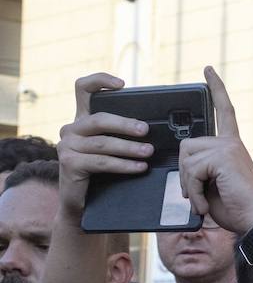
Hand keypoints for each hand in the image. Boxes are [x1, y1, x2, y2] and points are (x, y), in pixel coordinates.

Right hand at [55, 73, 153, 220]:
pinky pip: (101, 162)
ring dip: (129, 148)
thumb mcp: (112, 147)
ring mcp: (67, 146)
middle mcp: (71, 128)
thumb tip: (155, 126)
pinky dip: (123, 165)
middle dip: (125, 123)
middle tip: (145, 130)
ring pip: (103, 143)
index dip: (99, 80)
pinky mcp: (69, 163)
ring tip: (149, 152)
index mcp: (82, 118)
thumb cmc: (103, 172)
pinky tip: (140, 167)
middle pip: (98, 118)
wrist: (83, 202)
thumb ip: (123, 133)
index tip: (122, 84)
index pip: (83, 89)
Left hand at [176, 67, 252, 232]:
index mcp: (232, 146)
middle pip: (187, 146)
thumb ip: (201, 169)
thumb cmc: (236, 209)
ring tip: (203, 201)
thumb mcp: (212, 184)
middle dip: (185, 173)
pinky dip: (193, 192)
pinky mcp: (223, 156)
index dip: (216, 89)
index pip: (223, 111)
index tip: (208, 70)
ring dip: (189, 185)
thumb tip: (183, 168)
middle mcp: (231, 142)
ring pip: (187, 159)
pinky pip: (192, 170)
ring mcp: (228, 147)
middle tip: (196, 194)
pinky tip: (204, 204)